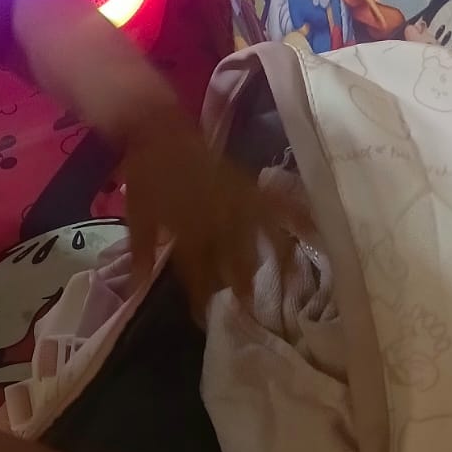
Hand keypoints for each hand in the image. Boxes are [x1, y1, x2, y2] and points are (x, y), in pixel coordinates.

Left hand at [121, 112, 293, 312]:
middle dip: (241, 288)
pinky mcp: (249, 185)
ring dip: (272, 262)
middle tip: (247, 310)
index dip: (201, 301)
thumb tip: (137, 289)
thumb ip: (140, 255)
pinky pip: (279, 202)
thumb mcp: (136, 218)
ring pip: (261, 240)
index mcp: (189, 233)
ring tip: (285, 283)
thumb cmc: (146, 176)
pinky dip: (298, 215)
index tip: (203, 322)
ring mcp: (238, 202)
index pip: (199, 276)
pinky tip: (314, 231)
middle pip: (236, 264)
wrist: (158, 130)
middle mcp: (219, 222)